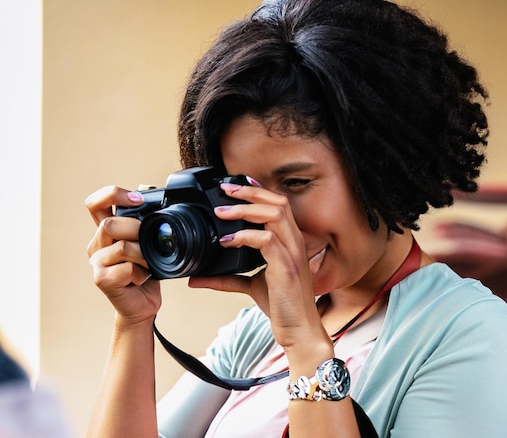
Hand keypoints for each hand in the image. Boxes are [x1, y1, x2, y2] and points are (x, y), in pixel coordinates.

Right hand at [85, 186, 160, 325]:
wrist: (143, 304)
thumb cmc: (146, 271)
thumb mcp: (149, 241)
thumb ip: (145, 218)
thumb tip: (149, 189)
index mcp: (106, 231)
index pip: (95, 203)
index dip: (113, 195)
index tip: (139, 200)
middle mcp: (97, 244)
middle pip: (109, 224)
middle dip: (136, 230)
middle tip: (149, 241)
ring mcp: (96, 263)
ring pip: (122, 247)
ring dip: (143, 255)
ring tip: (147, 264)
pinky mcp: (101, 279)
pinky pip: (126, 268)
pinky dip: (141, 273)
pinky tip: (141, 279)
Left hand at [189, 183, 330, 353]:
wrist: (298, 331)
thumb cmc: (281, 306)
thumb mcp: (250, 286)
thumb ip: (226, 278)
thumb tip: (196, 278)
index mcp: (290, 243)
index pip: (279, 205)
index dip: (258, 192)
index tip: (235, 187)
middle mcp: (294, 243)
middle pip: (278, 202)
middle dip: (250, 192)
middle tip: (225, 189)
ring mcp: (292, 254)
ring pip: (274, 215)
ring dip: (245, 209)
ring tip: (222, 211)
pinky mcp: (286, 267)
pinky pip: (267, 240)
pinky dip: (244, 236)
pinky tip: (227, 242)